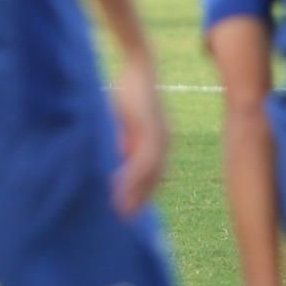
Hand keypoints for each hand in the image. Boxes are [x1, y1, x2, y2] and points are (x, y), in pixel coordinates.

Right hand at [110, 48, 168, 216]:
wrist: (139, 66)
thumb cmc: (132, 91)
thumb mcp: (129, 121)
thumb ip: (127, 139)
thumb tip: (120, 156)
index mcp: (162, 140)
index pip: (157, 174)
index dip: (144, 193)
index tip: (132, 210)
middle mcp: (165, 141)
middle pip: (156, 179)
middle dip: (141, 200)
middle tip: (126, 219)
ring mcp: (159, 137)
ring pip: (150, 174)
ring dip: (135, 194)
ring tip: (122, 212)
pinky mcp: (149, 130)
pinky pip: (142, 160)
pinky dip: (132, 177)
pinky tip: (119, 189)